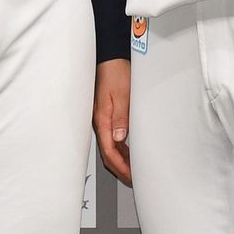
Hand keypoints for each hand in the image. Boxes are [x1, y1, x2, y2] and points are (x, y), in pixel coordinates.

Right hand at [93, 58, 131, 185]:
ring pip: (110, 145)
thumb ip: (121, 117)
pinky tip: (129, 149)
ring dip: (121, 158)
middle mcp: (100, 120)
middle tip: (133, 178)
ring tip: (133, 168)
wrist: (110, 56)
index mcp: (102, 118)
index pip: (109, 151)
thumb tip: (120, 138)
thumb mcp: (121, 93)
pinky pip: (112, 135)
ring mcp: (102, 117)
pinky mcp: (107, 112)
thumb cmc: (114, 70)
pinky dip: (121, 146)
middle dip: (120, 168)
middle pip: (108, 152)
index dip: (120, 166)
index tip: (131, 176)